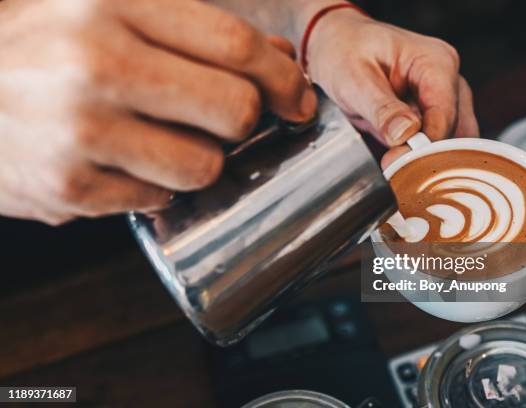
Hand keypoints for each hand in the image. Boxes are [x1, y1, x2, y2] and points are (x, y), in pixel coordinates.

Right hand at [0, 0, 315, 224]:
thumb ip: (195, 29)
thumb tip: (275, 58)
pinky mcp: (68, 188)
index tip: (295, 97)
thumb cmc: (40, 46)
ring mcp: (79, 131)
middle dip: (245, 121)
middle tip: (227, 119)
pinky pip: (157, 200)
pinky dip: (154, 186)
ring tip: (164, 142)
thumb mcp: (109, 11)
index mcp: (111, 4)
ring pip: (204, 167)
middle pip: (234, 111)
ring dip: (200, 160)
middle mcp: (95, 63)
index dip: (281, 76)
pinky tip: (124, 162)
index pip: (233, 45)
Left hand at [305, 8, 478, 149]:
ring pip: (451, 142)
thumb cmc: (345, 51)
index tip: (397, 162)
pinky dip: (418, 154)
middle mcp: (448, 80)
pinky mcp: (433, 114)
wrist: (336, 45)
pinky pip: (437, 143)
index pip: (445, 115)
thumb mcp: (354, 79)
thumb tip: (405, 135)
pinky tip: (396, 153)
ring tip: (391, 158)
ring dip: (423, 157)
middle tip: (391, 164)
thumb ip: (381, 108)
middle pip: (455, 132)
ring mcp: (445, 98)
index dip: (424, 146)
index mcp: (436, 63)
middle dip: (426, 155)